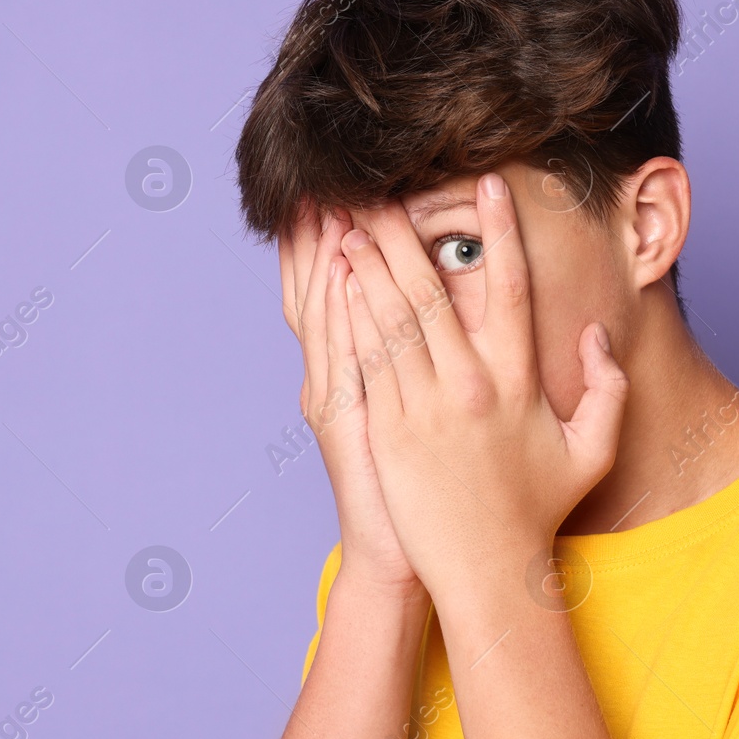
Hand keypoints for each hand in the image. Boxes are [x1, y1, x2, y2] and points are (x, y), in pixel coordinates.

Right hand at [279, 204, 419, 596]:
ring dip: (324, 258)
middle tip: (326, 181)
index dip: (327, 245)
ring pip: (324, 314)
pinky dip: (340, 313)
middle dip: (321, 235)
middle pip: (319, 291)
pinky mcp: (348, 422)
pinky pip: (342, 356)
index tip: (335, 194)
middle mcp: (332, 379)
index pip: (333, 293)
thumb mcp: (400, 423)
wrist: (401, 557)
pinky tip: (345, 273)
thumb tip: (419, 308)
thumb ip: (405, 367)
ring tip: (329, 206)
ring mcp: (335, 398)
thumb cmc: (418, 492)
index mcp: (348, 375)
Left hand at [339, 172, 628, 601]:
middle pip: (430, 291)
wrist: (485, 570)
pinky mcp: (386, 430)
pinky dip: (350, 317)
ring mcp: (423, 407)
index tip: (489, 186)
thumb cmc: (536, 511)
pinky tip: (338, 286)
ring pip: (389, 319)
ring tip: (349, 224)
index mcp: (517, 380)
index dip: (501, 232)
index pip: (510, 288)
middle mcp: (468, 384)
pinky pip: (365, 361)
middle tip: (380, 192)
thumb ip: (607, 390)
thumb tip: (597, 336)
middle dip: (401, 235)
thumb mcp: (592, 452)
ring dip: (366, 266)